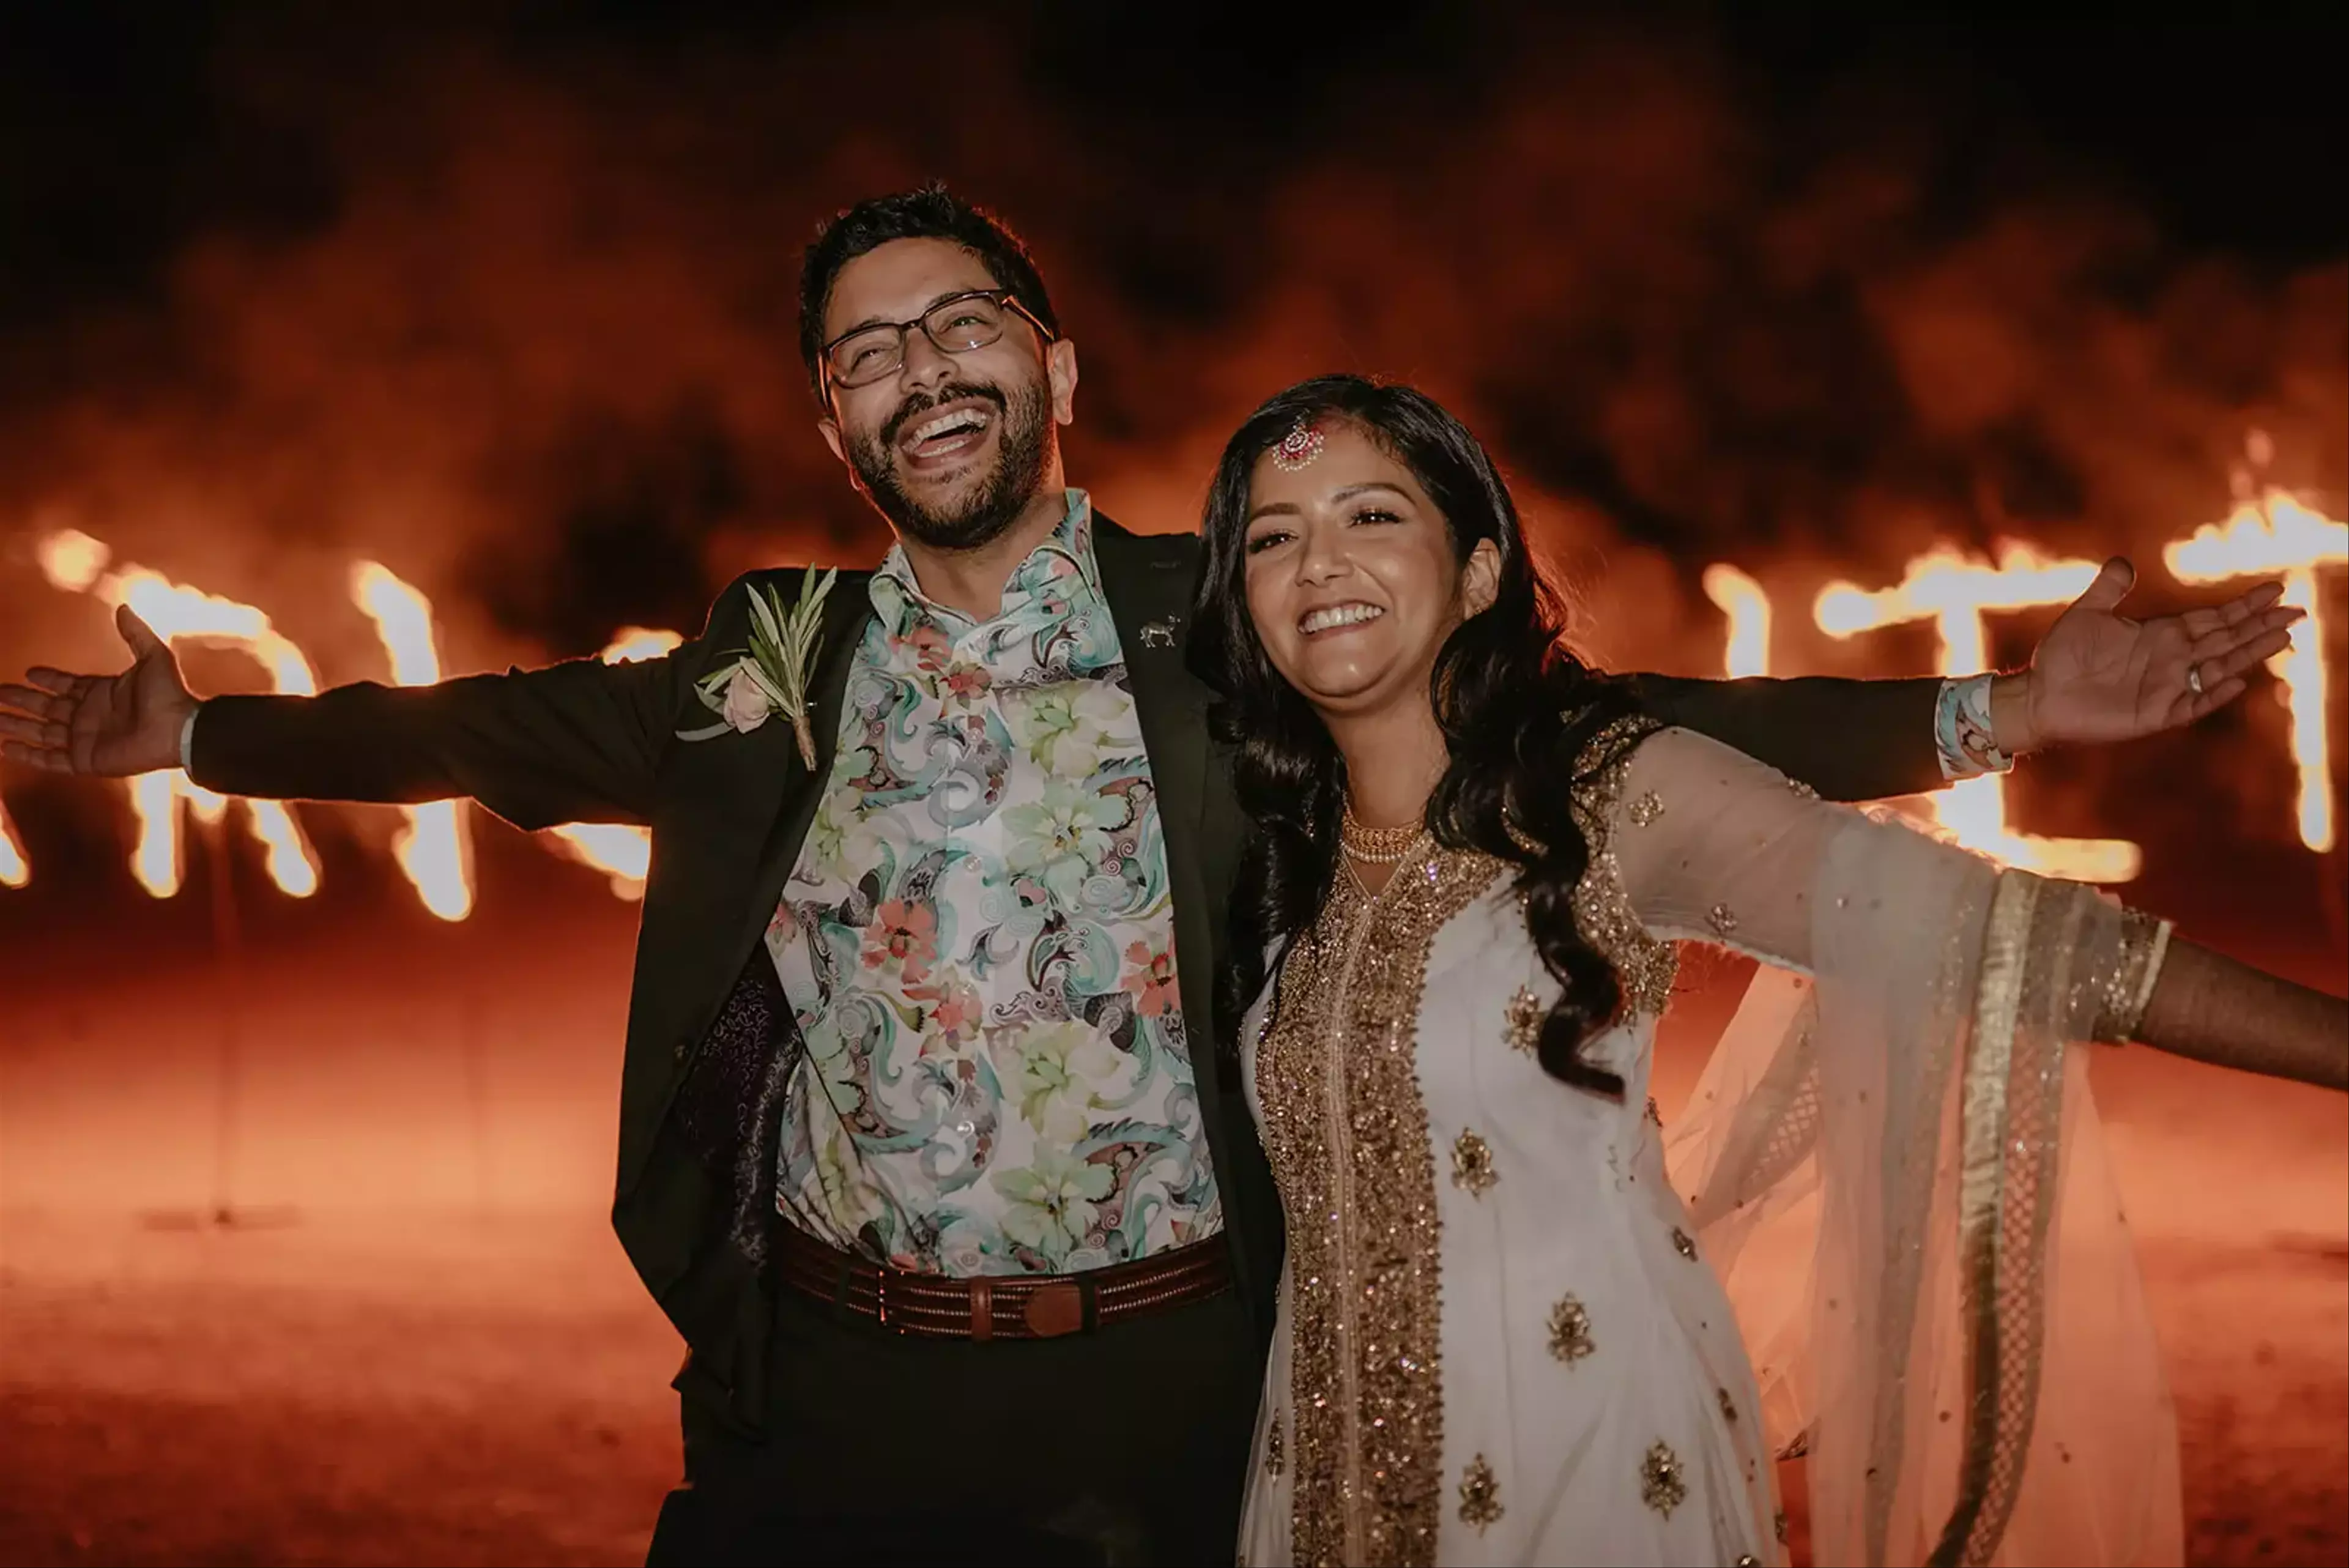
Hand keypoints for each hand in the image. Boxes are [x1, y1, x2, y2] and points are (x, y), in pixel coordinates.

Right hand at [0, 606, 197, 776]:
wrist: (178, 730)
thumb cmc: (169, 695)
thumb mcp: (153, 656)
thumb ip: (135, 633)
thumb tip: (123, 607)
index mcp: (101, 692)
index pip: (66, 685)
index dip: (48, 680)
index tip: (29, 673)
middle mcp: (88, 716)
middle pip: (45, 708)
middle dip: (21, 701)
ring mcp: (84, 739)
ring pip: (40, 733)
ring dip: (16, 726)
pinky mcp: (84, 760)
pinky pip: (49, 759)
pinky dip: (27, 755)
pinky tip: (5, 747)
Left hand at [1993, 558, 2302, 753]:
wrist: (2039, 696)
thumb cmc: (2061, 657)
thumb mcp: (2085, 614)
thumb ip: (2108, 589)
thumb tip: (2122, 562)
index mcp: (2162, 634)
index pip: (2214, 618)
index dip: (2245, 605)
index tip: (2276, 589)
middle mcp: (2172, 660)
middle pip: (2227, 640)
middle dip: (2262, 626)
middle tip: (2298, 612)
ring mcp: (2167, 687)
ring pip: (2220, 668)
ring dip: (2250, 654)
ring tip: (2283, 638)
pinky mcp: (2155, 714)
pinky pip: (2192, 703)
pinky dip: (2213, 693)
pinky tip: (2236, 680)